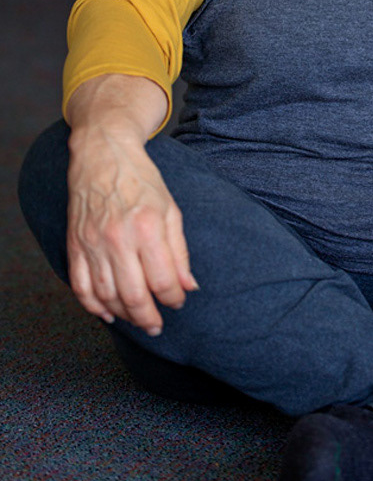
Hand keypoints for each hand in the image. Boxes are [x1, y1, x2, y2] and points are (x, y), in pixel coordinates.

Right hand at [65, 75, 197, 334]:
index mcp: (147, 227)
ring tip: (137, 320)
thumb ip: (180, 251)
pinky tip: (107, 314)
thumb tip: (188, 286)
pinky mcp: (75, 244)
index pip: (162, 280)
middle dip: (148, 318)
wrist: (102, 155)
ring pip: (107, 296)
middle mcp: (118, 238)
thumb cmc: (142, 180)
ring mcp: (92, 243)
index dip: (173, 298)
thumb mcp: (171, 209)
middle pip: (134, 296)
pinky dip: (93, 306)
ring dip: (123, 315)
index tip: (178, 301)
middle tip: (157, 326)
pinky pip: (80, 286)